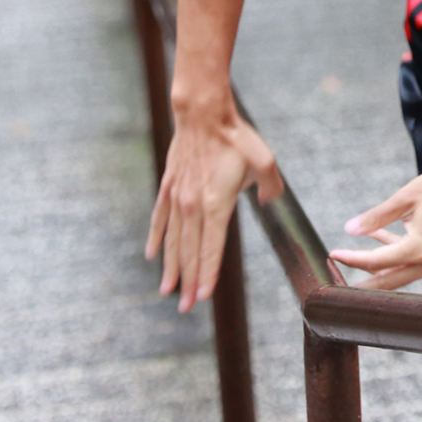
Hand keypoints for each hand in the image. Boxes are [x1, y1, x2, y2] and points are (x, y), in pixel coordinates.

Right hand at [146, 112, 279, 309]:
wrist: (203, 114)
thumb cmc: (236, 137)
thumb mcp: (264, 161)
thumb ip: (270, 187)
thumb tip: (268, 201)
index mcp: (216, 204)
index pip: (211, 248)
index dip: (207, 274)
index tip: (203, 297)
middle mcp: (193, 206)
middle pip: (189, 251)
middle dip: (189, 282)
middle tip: (186, 307)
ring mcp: (177, 198)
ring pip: (172, 240)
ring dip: (170, 267)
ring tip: (167, 291)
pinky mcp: (168, 187)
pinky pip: (159, 218)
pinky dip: (155, 238)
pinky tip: (151, 256)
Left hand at [329, 166, 421, 292]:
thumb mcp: (407, 197)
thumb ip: (377, 216)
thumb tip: (349, 229)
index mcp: (417, 250)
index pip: (375, 262)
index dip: (351, 259)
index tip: (332, 255)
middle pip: (384, 281)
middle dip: (359, 280)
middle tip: (336, 277)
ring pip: (396, 275)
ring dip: (374, 268)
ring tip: (351, 258)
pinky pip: (408, 263)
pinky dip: (391, 253)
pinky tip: (377, 235)